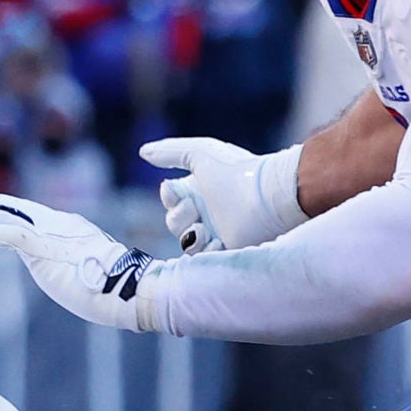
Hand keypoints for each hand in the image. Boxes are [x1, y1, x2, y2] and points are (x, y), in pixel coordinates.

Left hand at [0, 184, 163, 331]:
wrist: (134, 291)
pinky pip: (6, 233)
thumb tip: (80, 279)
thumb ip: (78, 268)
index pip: (28, 220)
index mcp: (70, 230)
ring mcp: (49, 233)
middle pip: (11, 209)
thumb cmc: (122, 291)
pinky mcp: (42, 246)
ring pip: (3, 214)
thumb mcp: (95, 274)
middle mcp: (57, 225)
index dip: (1, 214)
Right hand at [141, 137, 303, 253]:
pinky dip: (208, 251)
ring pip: (186, 242)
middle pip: (174, 223)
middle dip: (179, 217)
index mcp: (201, 189)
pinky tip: (219, 241)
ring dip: (190, 235)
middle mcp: (208, 211)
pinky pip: (206, 258)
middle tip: (194, 210)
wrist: (267, 196)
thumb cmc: (235, 171)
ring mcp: (219, 232)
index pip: (171, 199)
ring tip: (206, 229)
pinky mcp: (229, 250)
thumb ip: (170, 152)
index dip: (168, 197)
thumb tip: (142, 152)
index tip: (173, 190)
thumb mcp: (200, 153)